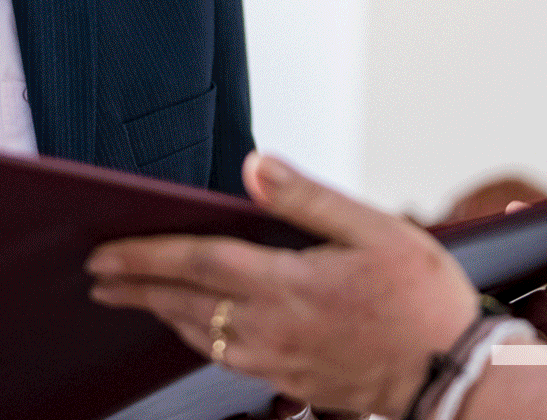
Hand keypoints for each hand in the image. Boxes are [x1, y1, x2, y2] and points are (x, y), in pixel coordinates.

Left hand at [89, 154, 484, 416]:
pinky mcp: (286, 379)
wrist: (448, 374)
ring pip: (198, 333)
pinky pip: (223, 355)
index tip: (107, 251)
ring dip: (159, 311)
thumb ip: (309, 199)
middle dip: (134, 286)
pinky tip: (191, 326)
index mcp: (288, 285)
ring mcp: (274, 359)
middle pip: (182, 303)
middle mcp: (270, 328)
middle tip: (98, 274)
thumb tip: (257, 166)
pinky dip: (195, 334)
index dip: (144, 255)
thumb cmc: (422, 302)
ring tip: (133, 295)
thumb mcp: (377, 231)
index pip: (196, 264)